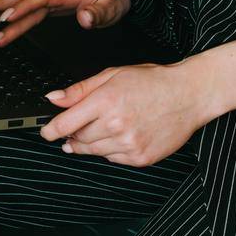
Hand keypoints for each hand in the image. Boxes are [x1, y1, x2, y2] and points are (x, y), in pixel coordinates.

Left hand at [37, 61, 216, 167]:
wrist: (188, 95)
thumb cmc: (153, 82)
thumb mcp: (113, 75)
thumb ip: (80, 89)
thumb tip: (54, 98)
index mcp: (106, 100)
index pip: (65, 124)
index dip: (51, 130)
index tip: (46, 132)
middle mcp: (116, 124)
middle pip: (77, 139)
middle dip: (74, 133)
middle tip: (81, 124)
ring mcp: (128, 144)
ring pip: (93, 151)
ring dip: (90, 143)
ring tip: (103, 128)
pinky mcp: (139, 158)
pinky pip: (112, 159)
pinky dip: (111, 150)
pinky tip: (120, 135)